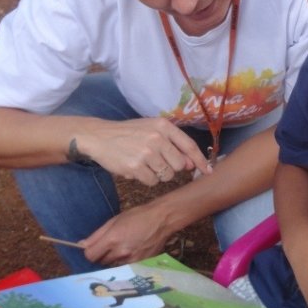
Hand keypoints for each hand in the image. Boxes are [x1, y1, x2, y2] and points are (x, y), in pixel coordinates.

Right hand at [78, 118, 210, 186]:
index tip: (208, 171)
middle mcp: (157, 138)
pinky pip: (152, 181)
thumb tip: (191, 164)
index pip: (189, 146)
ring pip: (166, 175)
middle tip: (156, 162)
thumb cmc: (128, 134)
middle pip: (179, 165)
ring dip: (157, 174)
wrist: (99, 136)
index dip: (200, 160)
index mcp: (163, 126)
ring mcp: (146, 153)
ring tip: (143, 163)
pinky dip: (145, 179)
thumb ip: (173, 144)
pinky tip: (135, 169)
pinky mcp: (136, 166)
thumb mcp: (151, 130)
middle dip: (171, 168)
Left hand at [81, 201, 173, 266]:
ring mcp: (132, 260)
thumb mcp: (114, 221)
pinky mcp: (141, 264)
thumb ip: (97, 235)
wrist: (162, 220)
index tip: (94, 248)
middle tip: (111, 244)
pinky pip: (126, 266)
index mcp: (113, 239)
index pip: (90, 256)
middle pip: (101, 262)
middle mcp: (121, 252)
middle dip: (102, 255)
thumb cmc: (137, 216)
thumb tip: (81, 245)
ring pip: (114, 265)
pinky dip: (126, 261)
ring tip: (124, 246)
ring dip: (114, 258)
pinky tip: (133, 250)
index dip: (89, 252)